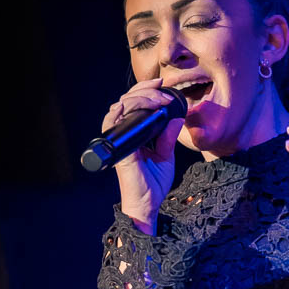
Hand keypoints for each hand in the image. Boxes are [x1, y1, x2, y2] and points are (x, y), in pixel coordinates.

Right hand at [101, 77, 184, 233]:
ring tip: (157, 99)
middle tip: (161, 86)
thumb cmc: (153, 183)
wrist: (147, 204)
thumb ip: (168, 137)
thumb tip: (177, 118)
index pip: (136, 104)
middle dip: (145, 89)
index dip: (147, 91)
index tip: (163, 84)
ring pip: (120, 106)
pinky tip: (131, 106)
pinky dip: (119, 112)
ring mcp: (120, 140)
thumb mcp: (166, 155)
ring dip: (139, 98)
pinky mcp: (119, 148)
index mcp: (136, 134)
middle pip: (127, 100)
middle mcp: (125, 134)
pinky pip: (111, 123)